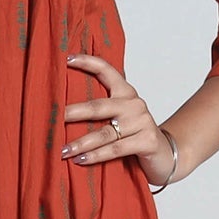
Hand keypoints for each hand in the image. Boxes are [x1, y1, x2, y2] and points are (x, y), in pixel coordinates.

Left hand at [60, 53, 177, 186]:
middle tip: (52, 118)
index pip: (106, 70)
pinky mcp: (147, 141)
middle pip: (98, 106)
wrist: (166, 154)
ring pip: (104, 132)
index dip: (87, 62)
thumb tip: (61, 111)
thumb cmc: (135, 136)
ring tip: (63, 150)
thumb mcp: (119, 118)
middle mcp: (134, 104)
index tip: (66, 58)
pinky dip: (96, 156)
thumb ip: (100, 111)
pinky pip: (115, 148)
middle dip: (72, 113)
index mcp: (126, 93)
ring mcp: (142, 122)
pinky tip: (80, 160)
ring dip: (81, 142)